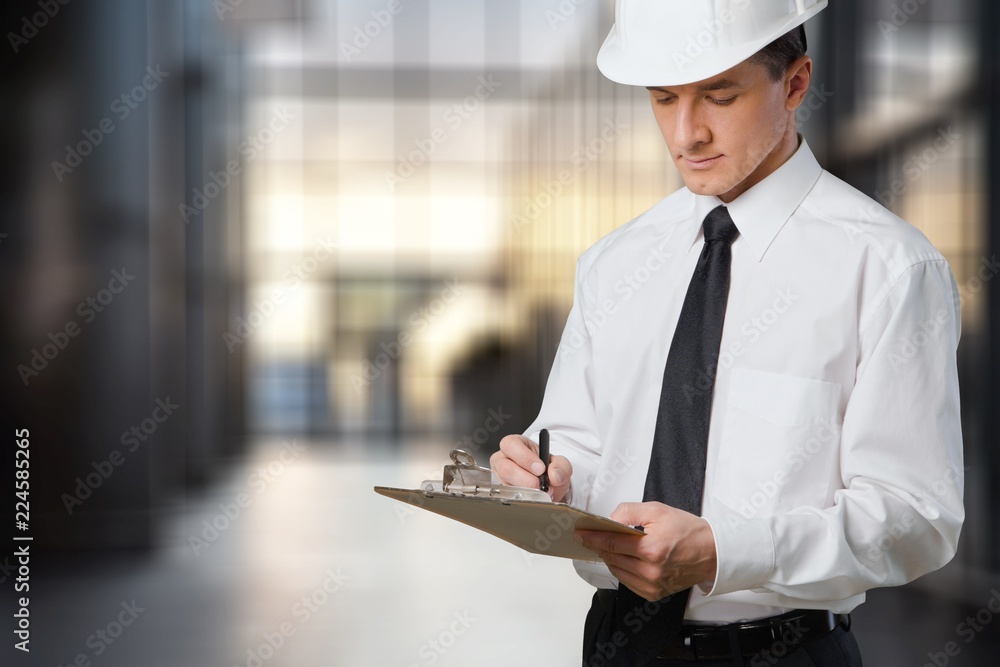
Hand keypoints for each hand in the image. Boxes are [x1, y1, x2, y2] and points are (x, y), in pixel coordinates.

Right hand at [490, 434, 572, 501]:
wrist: (548, 484)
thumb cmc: (547, 468)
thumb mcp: (559, 463)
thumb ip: (561, 466)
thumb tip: (554, 475)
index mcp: (515, 444)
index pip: (511, 445)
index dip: (525, 457)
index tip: (540, 468)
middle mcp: (504, 459)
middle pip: (505, 468)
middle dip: (526, 479)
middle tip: (540, 484)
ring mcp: (501, 477)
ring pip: (506, 485)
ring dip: (527, 491)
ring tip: (541, 491)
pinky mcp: (503, 492)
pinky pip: (510, 497)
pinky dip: (525, 499)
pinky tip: (535, 497)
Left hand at [575, 502, 717, 600]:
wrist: (711, 552)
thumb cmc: (687, 530)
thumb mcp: (657, 510)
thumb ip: (629, 512)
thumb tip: (609, 519)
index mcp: (651, 550)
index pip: (612, 544)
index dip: (592, 537)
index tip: (580, 533)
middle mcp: (651, 571)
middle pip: (612, 558)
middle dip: (599, 546)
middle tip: (590, 536)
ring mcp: (652, 585)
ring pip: (618, 571)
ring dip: (610, 558)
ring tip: (608, 546)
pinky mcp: (654, 593)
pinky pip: (628, 582)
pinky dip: (622, 570)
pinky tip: (623, 558)